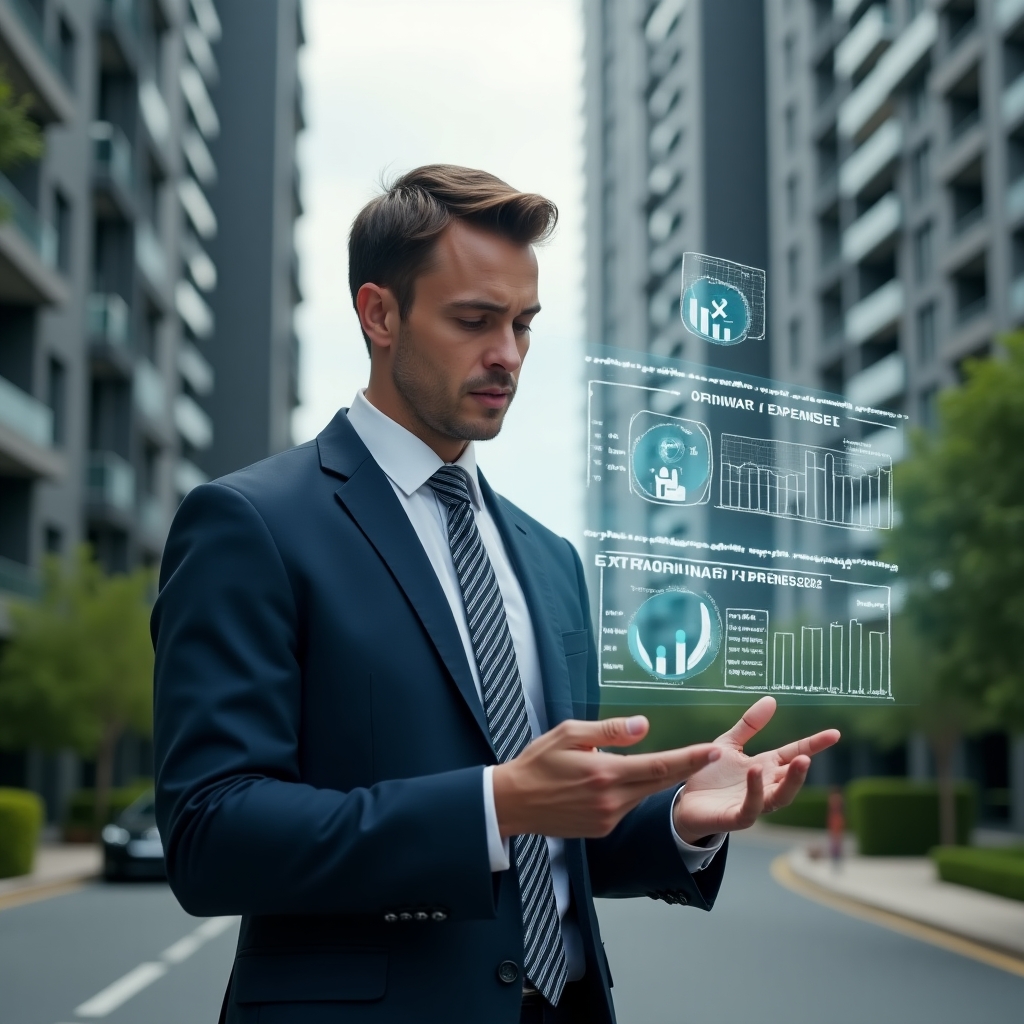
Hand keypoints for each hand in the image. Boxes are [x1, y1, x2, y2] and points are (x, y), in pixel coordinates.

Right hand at [492, 716, 719, 838]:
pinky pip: (626, 806)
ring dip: (651, 778)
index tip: (713, 750)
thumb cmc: (537, 762)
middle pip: (659, 782)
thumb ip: (609, 730)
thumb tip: (644, 725)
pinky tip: (608, 782)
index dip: (689, 758)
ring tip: (635, 761)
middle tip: (710, 754)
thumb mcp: (568, 733)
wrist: (513, 803)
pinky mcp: (602, 828)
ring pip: (642, 794)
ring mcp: (607, 817)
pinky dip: (629, 791)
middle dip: (686, 767)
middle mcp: (611, 799)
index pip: (659, 765)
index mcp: (605, 772)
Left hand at [672, 696, 839, 843]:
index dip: (814, 744)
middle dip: (800, 769)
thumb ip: (749, 725)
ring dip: (789, 782)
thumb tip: (771, 699)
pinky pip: (751, 808)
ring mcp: (753, 803)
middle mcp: (764, 786)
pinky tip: (755, 773)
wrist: (687, 803)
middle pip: (790, 779)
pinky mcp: (736, 817)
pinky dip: (755, 792)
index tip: (835, 734)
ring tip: (795, 762)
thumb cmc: (712, 775)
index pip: (793, 753)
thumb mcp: (730, 743)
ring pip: (779, 797)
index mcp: (765, 767)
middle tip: (808, 755)